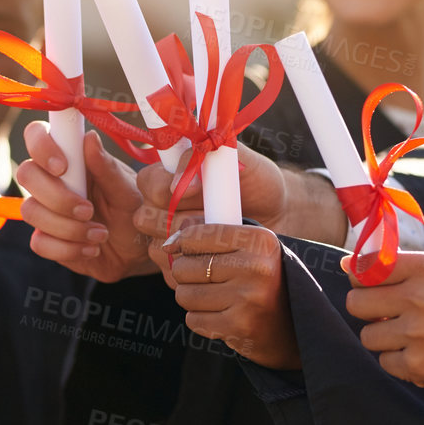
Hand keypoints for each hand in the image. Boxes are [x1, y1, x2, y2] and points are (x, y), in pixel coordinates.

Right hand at [15, 121, 155, 281]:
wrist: (135, 252)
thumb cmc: (132, 213)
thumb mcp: (128, 192)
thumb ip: (107, 168)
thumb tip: (90, 138)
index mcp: (71, 157)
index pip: (37, 135)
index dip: (41, 146)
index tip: (63, 167)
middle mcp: (52, 180)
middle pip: (26, 174)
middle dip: (57, 196)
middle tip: (89, 210)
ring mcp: (45, 209)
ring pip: (31, 211)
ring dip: (68, 227)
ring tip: (101, 234)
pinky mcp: (45, 238)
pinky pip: (39, 243)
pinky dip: (68, 249)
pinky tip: (91, 248)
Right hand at [135, 144, 346, 245]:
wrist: (280, 218)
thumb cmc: (260, 182)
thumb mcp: (241, 160)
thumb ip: (211, 152)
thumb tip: (181, 177)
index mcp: (171, 175)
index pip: (145, 181)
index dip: (163, 188)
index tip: (195, 189)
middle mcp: (163, 205)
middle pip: (144, 217)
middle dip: (178, 219)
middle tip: (212, 216)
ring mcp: (169, 237)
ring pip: (156, 247)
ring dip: (190, 243)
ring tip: (220, 235)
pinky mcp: (180, 263)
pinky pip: (170, 272)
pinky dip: (194, 264)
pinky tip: (217, 255)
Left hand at [159, 222, 299, 368]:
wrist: (296, 328)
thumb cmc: (265, 281)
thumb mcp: (251, 249)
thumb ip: (214, 237)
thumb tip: (169, 243)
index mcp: (260, 241)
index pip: (199, 234)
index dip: (180, 242)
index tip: (176, 249)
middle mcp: (256, 267)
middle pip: (184, 266)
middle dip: (186, 274)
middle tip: (205, 279)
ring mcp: (247, 298)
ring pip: (184, 294)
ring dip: (192, 298)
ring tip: (214, 298)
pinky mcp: (238, 326)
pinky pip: (193, 319)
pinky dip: (200, 319)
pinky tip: (221, 316)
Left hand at [345, 252, 423, 424]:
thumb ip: (397, 269)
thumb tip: (345, 265)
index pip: (366, 266)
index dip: (362, 280)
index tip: (373, 287)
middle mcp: (419, 295)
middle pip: (356, 302)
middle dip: (367, 312)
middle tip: (390, 317)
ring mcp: (417, 331)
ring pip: (367, 336)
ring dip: (385, 341)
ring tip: (414, 340)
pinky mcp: (416, 363)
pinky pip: (385, 362)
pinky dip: (400, 364)